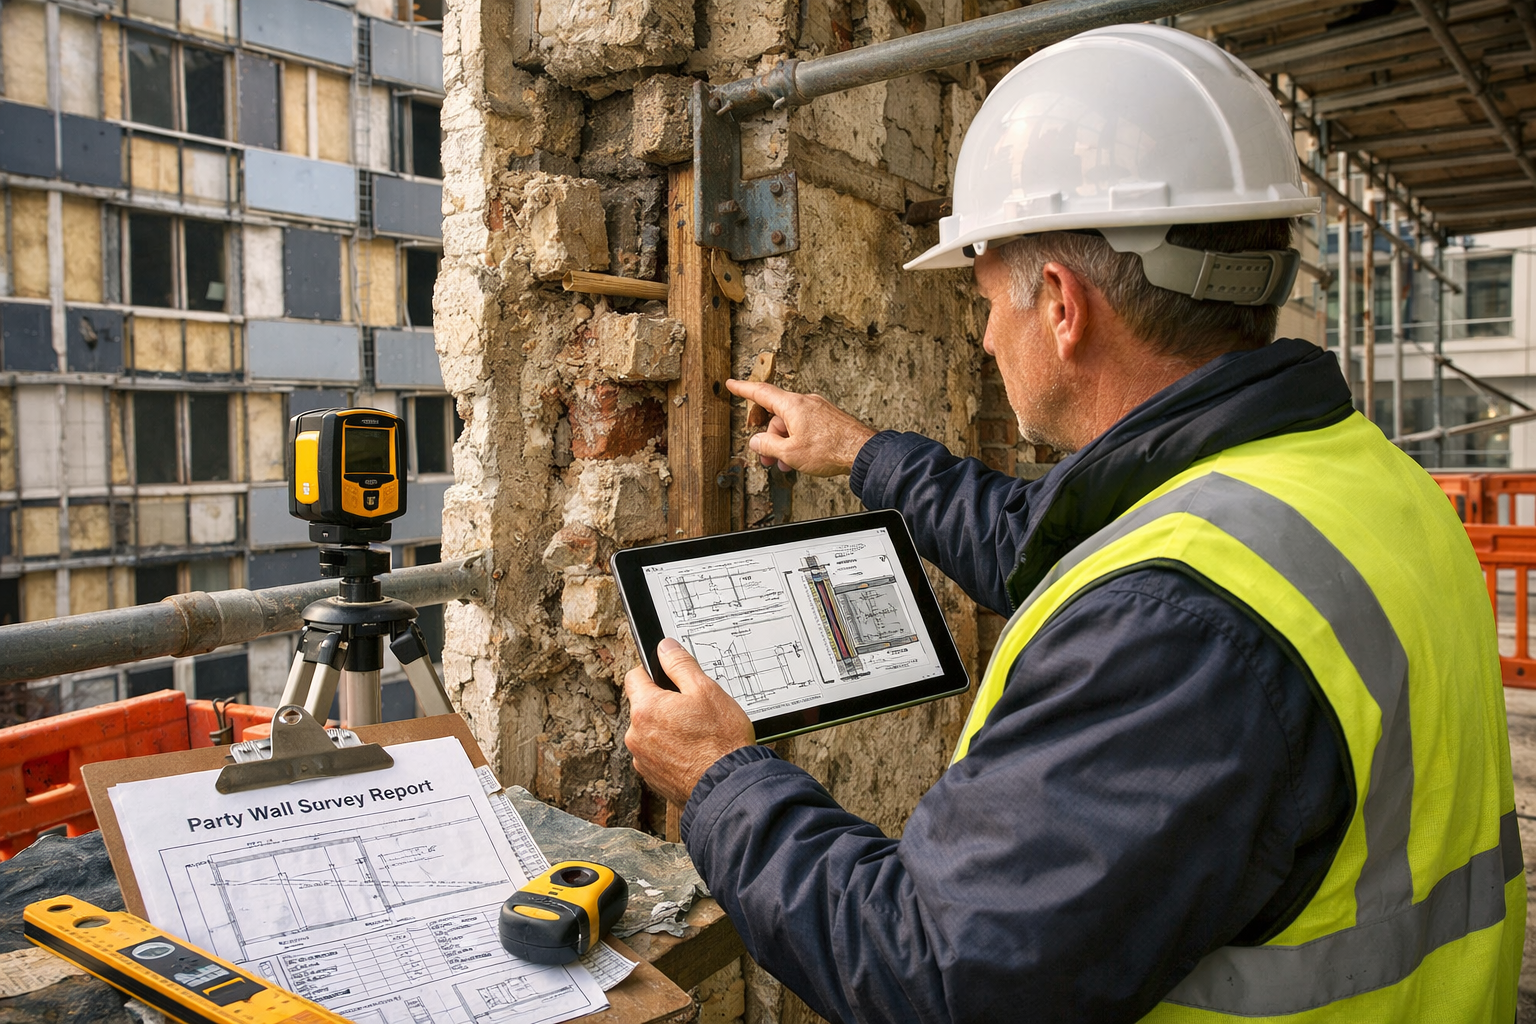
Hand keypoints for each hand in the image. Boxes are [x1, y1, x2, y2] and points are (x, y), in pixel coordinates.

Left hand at [623, 639, 755, 805]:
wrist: (729, 787)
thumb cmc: (720, 742)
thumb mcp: (706, 690)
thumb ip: (680, 664)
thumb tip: (665, 648)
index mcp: (645, 709)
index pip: (635, 676)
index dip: (653, 672)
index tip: (670, 677)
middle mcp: (636, 735)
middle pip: (644, 706)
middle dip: (664, 704)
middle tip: (694, 709)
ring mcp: (643, 759)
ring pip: (651, 731)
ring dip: (668, 729)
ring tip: (698, 734)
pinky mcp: (653, 778)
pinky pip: (658, 754)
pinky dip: (672, 751)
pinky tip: (694, 752)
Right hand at [725, 380, 877, 476]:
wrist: (862, 451)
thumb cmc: (830, 449)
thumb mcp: (790, 452)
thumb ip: (768, 446)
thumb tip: (756, 441)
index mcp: (792, 405)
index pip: (761, 392)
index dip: (743, 389)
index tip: (732, 384)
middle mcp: (805, 402)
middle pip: (775, 414)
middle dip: (766, 435)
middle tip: (763, 454)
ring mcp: (817, 410)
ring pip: (790, 423)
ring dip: (783, 442)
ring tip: (784, 463)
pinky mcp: (827, 419)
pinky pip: (804, 426)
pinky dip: (796, 439)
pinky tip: (798, 457)